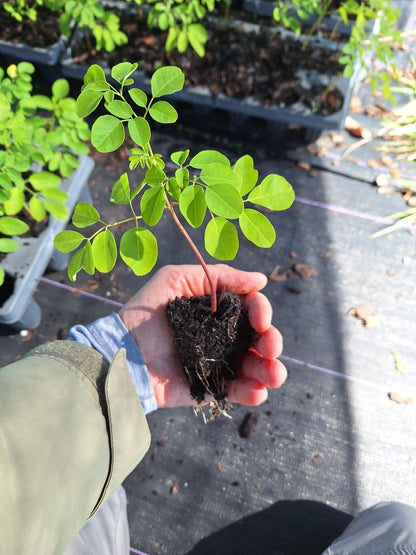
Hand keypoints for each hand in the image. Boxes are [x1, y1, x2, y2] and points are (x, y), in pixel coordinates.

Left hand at [119, 264, 286, 407]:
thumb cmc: (145, 313)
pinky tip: (257, 391)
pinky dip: (253, 393)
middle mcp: (222, 335)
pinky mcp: (210, 387)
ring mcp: (218, 362)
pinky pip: (238, 391)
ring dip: (271, 369)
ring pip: (255, 366)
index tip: (261, 319)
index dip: (262, 311)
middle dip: (271, 341)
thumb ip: (219, 276)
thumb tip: (261, 279)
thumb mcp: (176, 279)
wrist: (123, 354)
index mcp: (218, 309)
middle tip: (270, 347)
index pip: (250, 308)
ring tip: (275, 374)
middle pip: (259, 338)